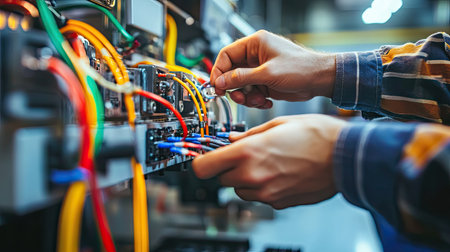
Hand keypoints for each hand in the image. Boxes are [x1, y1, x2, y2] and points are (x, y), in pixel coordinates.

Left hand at [192, 115, 346, 208]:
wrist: (346, 157)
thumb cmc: (317, 135)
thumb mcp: (277, 124)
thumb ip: (248, 134)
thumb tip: (233, 140)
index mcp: (248, 153)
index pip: (203, 167)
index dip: (200, 162)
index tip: (204, 158)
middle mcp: (253, 176)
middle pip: (221, 179)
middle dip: (228, 167)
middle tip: (243, 155)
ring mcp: (266, 193)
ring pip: (239, 189)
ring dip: (244, 178)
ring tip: (266, 163)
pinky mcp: (278, 203)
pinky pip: (259, 197)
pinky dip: (262, 187)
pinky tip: (279, 172)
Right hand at [211, 30, 335, 108]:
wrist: (320, 81)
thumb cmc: (301, 68)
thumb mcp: (267, 74)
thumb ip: (242, 78)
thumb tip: (221, 81)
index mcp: (255, 44)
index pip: (227, 55)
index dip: (219, 70)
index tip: (216, 85)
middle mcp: (256, 56)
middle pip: (232, 72)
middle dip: (234, 88)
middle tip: (237, 97)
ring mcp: (260, 70)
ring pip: (241, 86)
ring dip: (246, 96)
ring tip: (257, 100)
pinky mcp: (265, 82)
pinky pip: (251, 92)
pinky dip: (255, 99)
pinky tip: (265, 101)